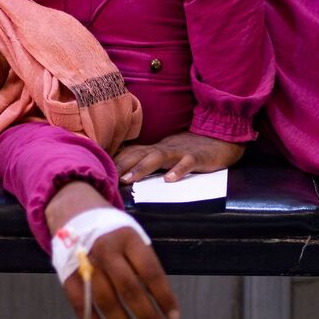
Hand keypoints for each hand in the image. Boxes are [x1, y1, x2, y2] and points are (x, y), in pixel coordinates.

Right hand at [46, 182, 178, 318]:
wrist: (73, 211)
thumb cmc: (112, 230)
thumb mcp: (133, 235)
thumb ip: (144, 262)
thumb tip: (158, 299)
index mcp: (128, 239)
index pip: (151, 272)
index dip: (164, 296)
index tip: (174, 316)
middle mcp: (106, 251)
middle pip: (129, 290)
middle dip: (147, 315)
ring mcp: (85, 265)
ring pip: (106, 302)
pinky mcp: (68, 277)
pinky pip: (82, 306)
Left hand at [114, 131, 243, 183]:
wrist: (221, 137)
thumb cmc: (191, 150)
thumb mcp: (167, 154)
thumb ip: (149, 160)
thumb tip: (124, 172)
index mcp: (156, 149)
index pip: (130, 153)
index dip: (113, 162)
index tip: (96, 172)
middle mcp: (164, 148)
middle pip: (138, 154)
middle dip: (120, 166)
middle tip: (104, 178)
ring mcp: (180, 151)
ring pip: (158, 158)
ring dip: (142, 168)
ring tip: (129, 180)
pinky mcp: (197, 157)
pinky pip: (187, 163)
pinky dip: (178, 171)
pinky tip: (170, 181)